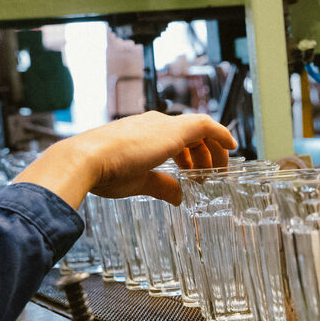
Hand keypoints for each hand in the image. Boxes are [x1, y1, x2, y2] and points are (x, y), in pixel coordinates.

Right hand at [17, 112, 236, 208]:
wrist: (87, 160)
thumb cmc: (105, 172)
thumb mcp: (138, 182)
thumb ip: (161, 186)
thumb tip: (179, 197)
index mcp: (143, 133)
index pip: (175, 138)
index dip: (190, 154)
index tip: (198, 170)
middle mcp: (155, 123)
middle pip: (190, 134)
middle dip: (205, 154)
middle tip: (212, 176)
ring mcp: (163, 125)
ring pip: (200, 130)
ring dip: (213, 151)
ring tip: (217, 173)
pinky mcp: (173, 131)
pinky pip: (206, 125)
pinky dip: (221, 134)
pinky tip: (232, 147)